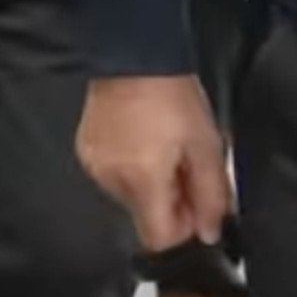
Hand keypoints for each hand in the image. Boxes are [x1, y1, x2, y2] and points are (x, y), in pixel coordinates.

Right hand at [77, 75, 230, 253]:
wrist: (133, 57)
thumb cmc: (173, 97)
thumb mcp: (206, 147)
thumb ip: (211, 196)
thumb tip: (210, 233)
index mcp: (143, 182)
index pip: (159, 239)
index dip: (183, 231)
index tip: (198, 207)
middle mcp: (112, 181)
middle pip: (146, 217)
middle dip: (171, 201)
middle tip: (186, 166)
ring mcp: (94, 167)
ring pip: (131, 197)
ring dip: (151, 185)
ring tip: (164, 148)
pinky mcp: (86, 152)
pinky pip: (114, 177)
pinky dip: (132, 169)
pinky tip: (142, 141)